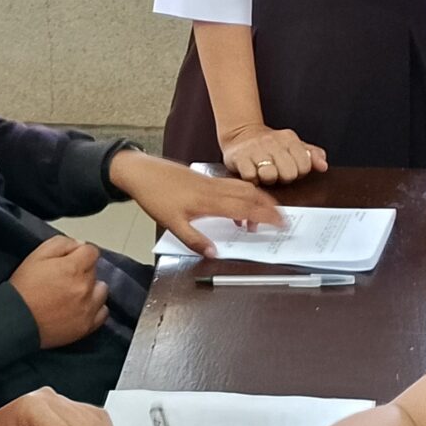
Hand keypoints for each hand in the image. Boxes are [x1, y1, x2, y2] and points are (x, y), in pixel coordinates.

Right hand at [9, 236, 108, 347]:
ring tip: (74, 293)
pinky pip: (103, 312)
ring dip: (91, 288)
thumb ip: (61, 244)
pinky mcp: (87, 326)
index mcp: (73, 267)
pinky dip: (95, 308)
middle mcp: (85, 287)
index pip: (92, 252)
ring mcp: (88, 308)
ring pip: (101, 290)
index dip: (80, 253)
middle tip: (64, 278)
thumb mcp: (36, 255)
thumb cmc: (23, 288)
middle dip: (82, 270)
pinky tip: (81, 307)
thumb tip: (79, 245)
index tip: (70, 259)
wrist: (16, 320)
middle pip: (94, 270)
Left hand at [108, 150, 283, 256]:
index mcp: (209, 201)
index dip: (265, 216)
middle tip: (283, 220)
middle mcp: (215, 189)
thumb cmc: (155, 195)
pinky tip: (239, 208)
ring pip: (244, 189)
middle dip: (270, 208)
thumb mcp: (171, 224)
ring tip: (265, 216)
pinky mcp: (206, 180)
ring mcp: (211, 183)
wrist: (142, 172)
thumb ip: (194, 240)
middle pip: (251, 196)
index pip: (245, 208)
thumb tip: (214, 253)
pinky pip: (233, 186)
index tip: (280, 224)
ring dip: (259, 200)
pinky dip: (245, 195)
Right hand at [219, 123, 327, 186]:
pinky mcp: (239, 158)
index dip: (299, 172)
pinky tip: (252, 175)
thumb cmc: (270, 145)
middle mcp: (272, 141)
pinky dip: (252, 180)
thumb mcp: (294, 145)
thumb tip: (323, 166)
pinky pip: (251, 178)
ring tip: (264, 173)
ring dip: (267, 179)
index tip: (291, 168)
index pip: (305, 165)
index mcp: (288, 138)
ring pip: (270, 176)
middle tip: (277, 172)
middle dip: (283, 177)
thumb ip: (312, 155)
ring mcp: (255, 149)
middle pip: (289, 173)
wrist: (240, 135)